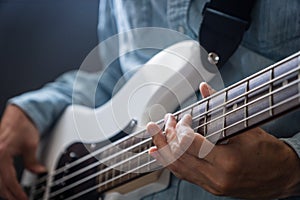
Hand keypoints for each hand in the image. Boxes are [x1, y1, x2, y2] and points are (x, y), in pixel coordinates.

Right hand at [0, 105, 45, 199]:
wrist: (18, 114)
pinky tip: (7, 186)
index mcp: (1, 154)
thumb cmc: (23, 125)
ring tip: (15, 196)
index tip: (24, 199)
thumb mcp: (31, 145)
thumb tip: (39, 173)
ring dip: (5, 190)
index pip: (8, 181)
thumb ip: (33, 162)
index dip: (17, 193)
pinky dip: (1, 182)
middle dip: (10, 195)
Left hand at [147, 83, 299, 198]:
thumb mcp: (247, 128)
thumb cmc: (269, 154)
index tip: (182, 119)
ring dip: (164, 150)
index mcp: (227, 162)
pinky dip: (170, 163)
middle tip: (159, 124)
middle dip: (166, 138)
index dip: (182, 129)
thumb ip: (220, 108)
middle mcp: (216, 177)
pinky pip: (185, 175)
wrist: (283, 177)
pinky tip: (159, 154)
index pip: (191, 144)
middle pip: (180, 157)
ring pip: (178, 168)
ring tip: (154, 136)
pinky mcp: (210, 187)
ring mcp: (212, 185)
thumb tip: (205, 89)